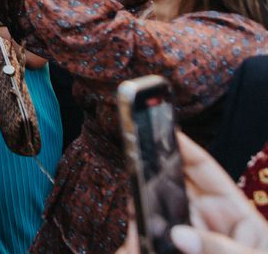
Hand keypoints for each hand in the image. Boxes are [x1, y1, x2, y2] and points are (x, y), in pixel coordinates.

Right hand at [116, 133, 267, 253]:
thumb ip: (221, 250)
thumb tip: (179, 235)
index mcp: (239, 217)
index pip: (206, 173)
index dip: (184, 149)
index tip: (160, 131)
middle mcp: (212, 226)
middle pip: (175, 193)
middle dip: (153, 187)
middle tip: (134, 184)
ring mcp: (193, 242)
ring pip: (160, 220)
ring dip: (144, 220)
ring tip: (134, 228)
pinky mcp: (175, 253)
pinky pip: (155, 243)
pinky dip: (142, 242)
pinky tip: (133, 244)